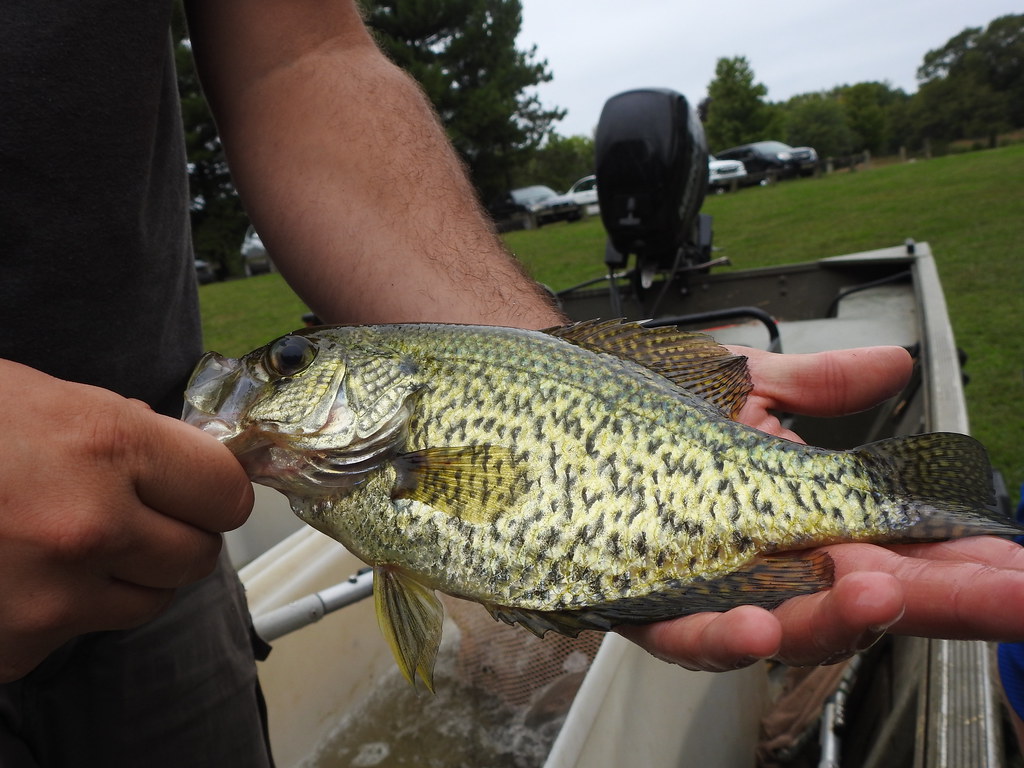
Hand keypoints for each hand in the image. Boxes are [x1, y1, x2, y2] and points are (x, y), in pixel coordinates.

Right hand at [0, 360, 253, 681]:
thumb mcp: (47, 399)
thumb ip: (130, 435)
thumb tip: (194, 464)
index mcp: (106, 445)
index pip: (226, 492)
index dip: (215, 490)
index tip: (202, 491)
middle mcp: (89, 526)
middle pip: (198, 557)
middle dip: (178, 536)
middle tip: (140, 517)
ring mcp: (50, 597)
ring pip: (148, 602)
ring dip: (127, 577)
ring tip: (70, 541)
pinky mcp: (14, 647)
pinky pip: (77, 634)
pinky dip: (60, 611)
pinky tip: (16, 573)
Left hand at [619, 345, 1023, 669]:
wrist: (550, 404)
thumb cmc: (647, 402)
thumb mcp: (744, 385)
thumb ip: (820, 388)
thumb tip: (897, 363)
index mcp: (798, 516)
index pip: (894, 546)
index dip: (958, 558)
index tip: (1014, 562)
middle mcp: (762, 562)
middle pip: (862, 596)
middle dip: (942, 599)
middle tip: (1010, 592)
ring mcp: (706, 589)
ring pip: (784, 624)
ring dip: (836, 617)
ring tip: (880, 596)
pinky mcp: (641, 606)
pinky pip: (684, 634)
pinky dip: (722, 636)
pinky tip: (757, 626)